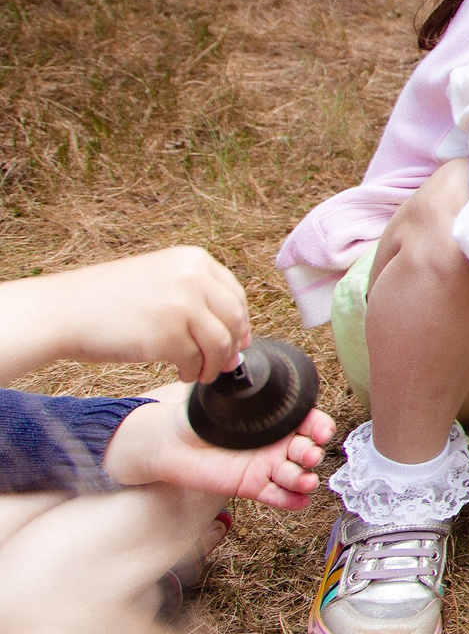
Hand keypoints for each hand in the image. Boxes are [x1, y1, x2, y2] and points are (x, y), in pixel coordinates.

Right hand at [0, 247, 251, 381]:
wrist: (63, 311)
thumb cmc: (105, 301)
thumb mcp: (159, 280)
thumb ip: (196, 299)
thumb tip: (235, 337)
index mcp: (194, 260)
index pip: (235, 294)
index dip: (240, 321)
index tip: (239, 339)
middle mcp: (194, 278)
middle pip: (234, 319)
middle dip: (232, 346)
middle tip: (223, 364)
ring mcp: (183, 306)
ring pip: (221, 343)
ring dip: (215, 364)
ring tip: (201, 372)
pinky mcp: (169, 336)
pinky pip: (196, 360)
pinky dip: (193, 371)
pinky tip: (181, 372)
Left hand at [104, 384, 334, 509]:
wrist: (172, 442)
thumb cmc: (199, 416)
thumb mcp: (221, 396)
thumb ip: (239, 384)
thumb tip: (243, 364)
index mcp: (277, 420)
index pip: (309, 422)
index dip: (320, 427)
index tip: (322, 431)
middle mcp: (277, 444)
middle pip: (307, 450)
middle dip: (313, 454)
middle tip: (309, 455)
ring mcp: (266, 466)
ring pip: (294, 475)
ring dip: (305, 479)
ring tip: (305, 481)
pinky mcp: (251, 486)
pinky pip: (276, 495)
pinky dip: (290, 500)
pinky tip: (301, 500)